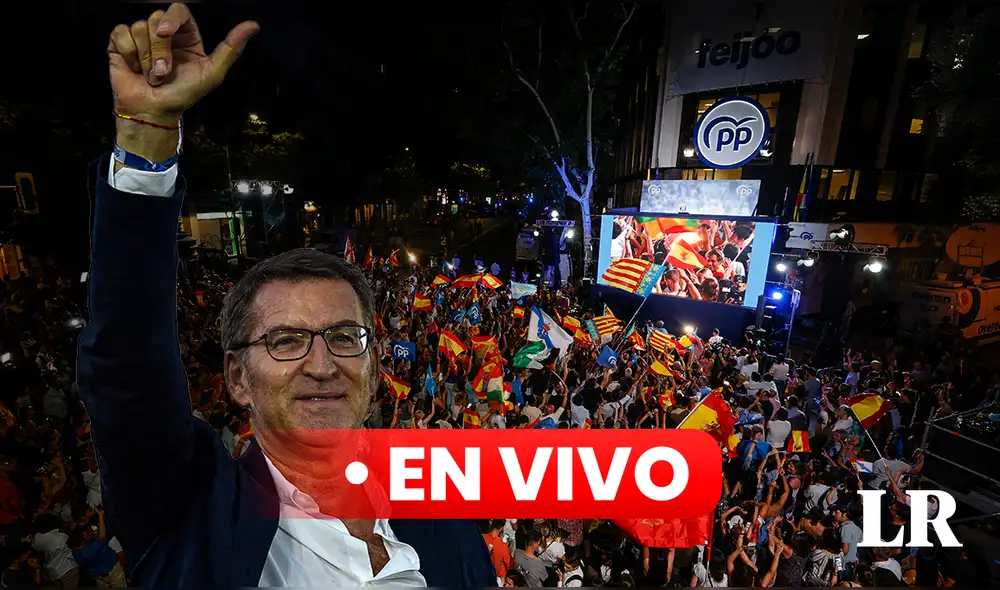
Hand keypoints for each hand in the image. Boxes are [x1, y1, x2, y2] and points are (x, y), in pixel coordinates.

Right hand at [108, 3, 258, 121]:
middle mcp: (164, 34)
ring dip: (145, 58)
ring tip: (151, 76)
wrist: (154, 112)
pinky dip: (128, 54)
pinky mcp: (121, 44)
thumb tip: (253, 26)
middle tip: (163, 72)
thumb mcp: (212, 73)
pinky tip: (134, 69)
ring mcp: (142, 38)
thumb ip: (232, 48)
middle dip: (159, 49)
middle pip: (157, 20)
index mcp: (186, 36)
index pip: (178, 10)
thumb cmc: (184, 94)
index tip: (166, 33)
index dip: (171, 18)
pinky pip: (120, 33)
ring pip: (138, 27)